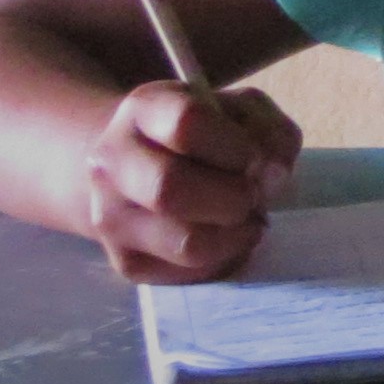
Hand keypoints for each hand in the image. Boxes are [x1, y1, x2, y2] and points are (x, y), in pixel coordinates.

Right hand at [82, 82, 300, 284]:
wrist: (140, 165)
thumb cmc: (205, 134)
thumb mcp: (243, 112)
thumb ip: (269, 134)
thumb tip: (273, 175)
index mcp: (145, 109)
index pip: (186, 123)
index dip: (236, 146)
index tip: (255, 158)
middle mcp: (112, 160)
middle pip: (171, 189)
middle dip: (234, 198)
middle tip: (254, 196)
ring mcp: (109, 215)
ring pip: (184, 242)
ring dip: (234, 235)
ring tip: (246, 219)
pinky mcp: (123, 261)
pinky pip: (187, 274)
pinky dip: (223, 259)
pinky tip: (227, 237)